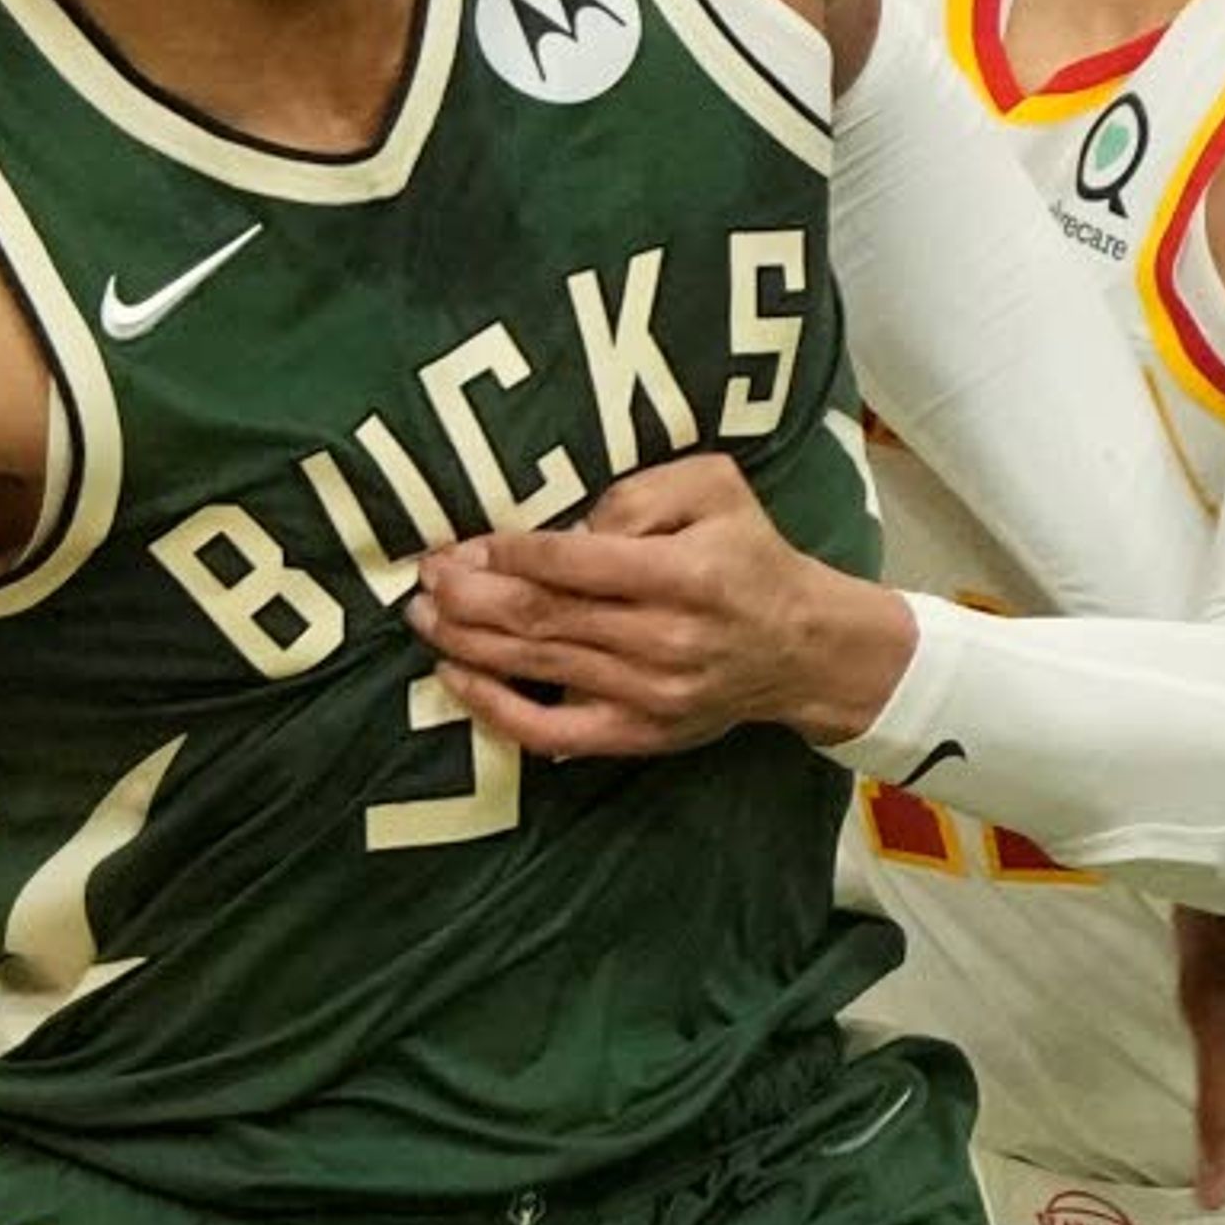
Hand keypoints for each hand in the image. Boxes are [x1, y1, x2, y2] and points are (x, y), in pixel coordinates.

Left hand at [408, 453, 910, 758]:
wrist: (801, 646)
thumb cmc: (749, 554)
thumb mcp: (714, 489)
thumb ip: (641, 493)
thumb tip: (570, 528)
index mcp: (685, 574)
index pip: (576, 563)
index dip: (510, 553)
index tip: (465, 542)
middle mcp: (664, 640)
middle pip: (544, 617)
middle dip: (471, 595)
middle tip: (425, 576)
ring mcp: (647, 697)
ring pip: (537, 667)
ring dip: (468, 640)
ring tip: (423, 615)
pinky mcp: (637, 735)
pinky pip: (551, 731)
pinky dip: (495, 708)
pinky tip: (456, 677)